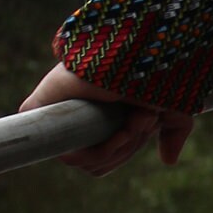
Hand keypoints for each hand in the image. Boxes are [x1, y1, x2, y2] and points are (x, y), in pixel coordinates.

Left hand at [18, 61, 197, 175]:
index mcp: (96, 117)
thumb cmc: (154, 69)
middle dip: (127, 145)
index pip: (105, 158)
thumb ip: (174, 132)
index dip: (127, 148)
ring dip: (119, 146)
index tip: (148, 122)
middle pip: (97, 164)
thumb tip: (168, 161)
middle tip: (144, 117)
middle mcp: (75, 115)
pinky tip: (115, 130)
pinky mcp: (37, 107)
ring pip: (86, 161)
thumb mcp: (173, 107)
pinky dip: (95, 150)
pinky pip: (65, 152)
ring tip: (134, 118)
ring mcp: (57, 112)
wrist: (135, 49)